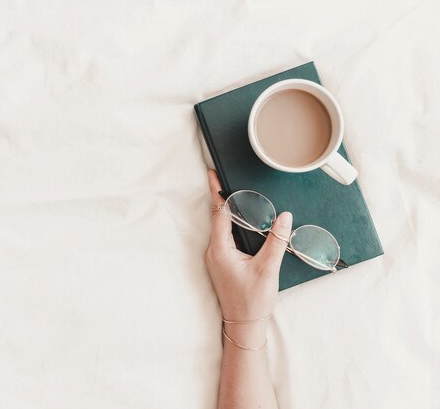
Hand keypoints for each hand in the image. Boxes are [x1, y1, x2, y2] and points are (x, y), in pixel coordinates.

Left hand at [204, 169, 291, 321]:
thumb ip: (276, 241)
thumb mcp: (268, 269)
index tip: (213, 173)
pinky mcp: (222, 263)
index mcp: (220, 249)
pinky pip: (224, 236)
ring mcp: (216, 257)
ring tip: (233, 192)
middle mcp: (214, 251)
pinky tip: (241, 219)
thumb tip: (284, 217)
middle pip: (217, 216)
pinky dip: (231, 223)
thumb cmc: (253, 300)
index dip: (218, 191)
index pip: (218, 213)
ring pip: (221, 227)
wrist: (244, 325)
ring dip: (227, 210)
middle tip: (222, 175)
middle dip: (220, 196)